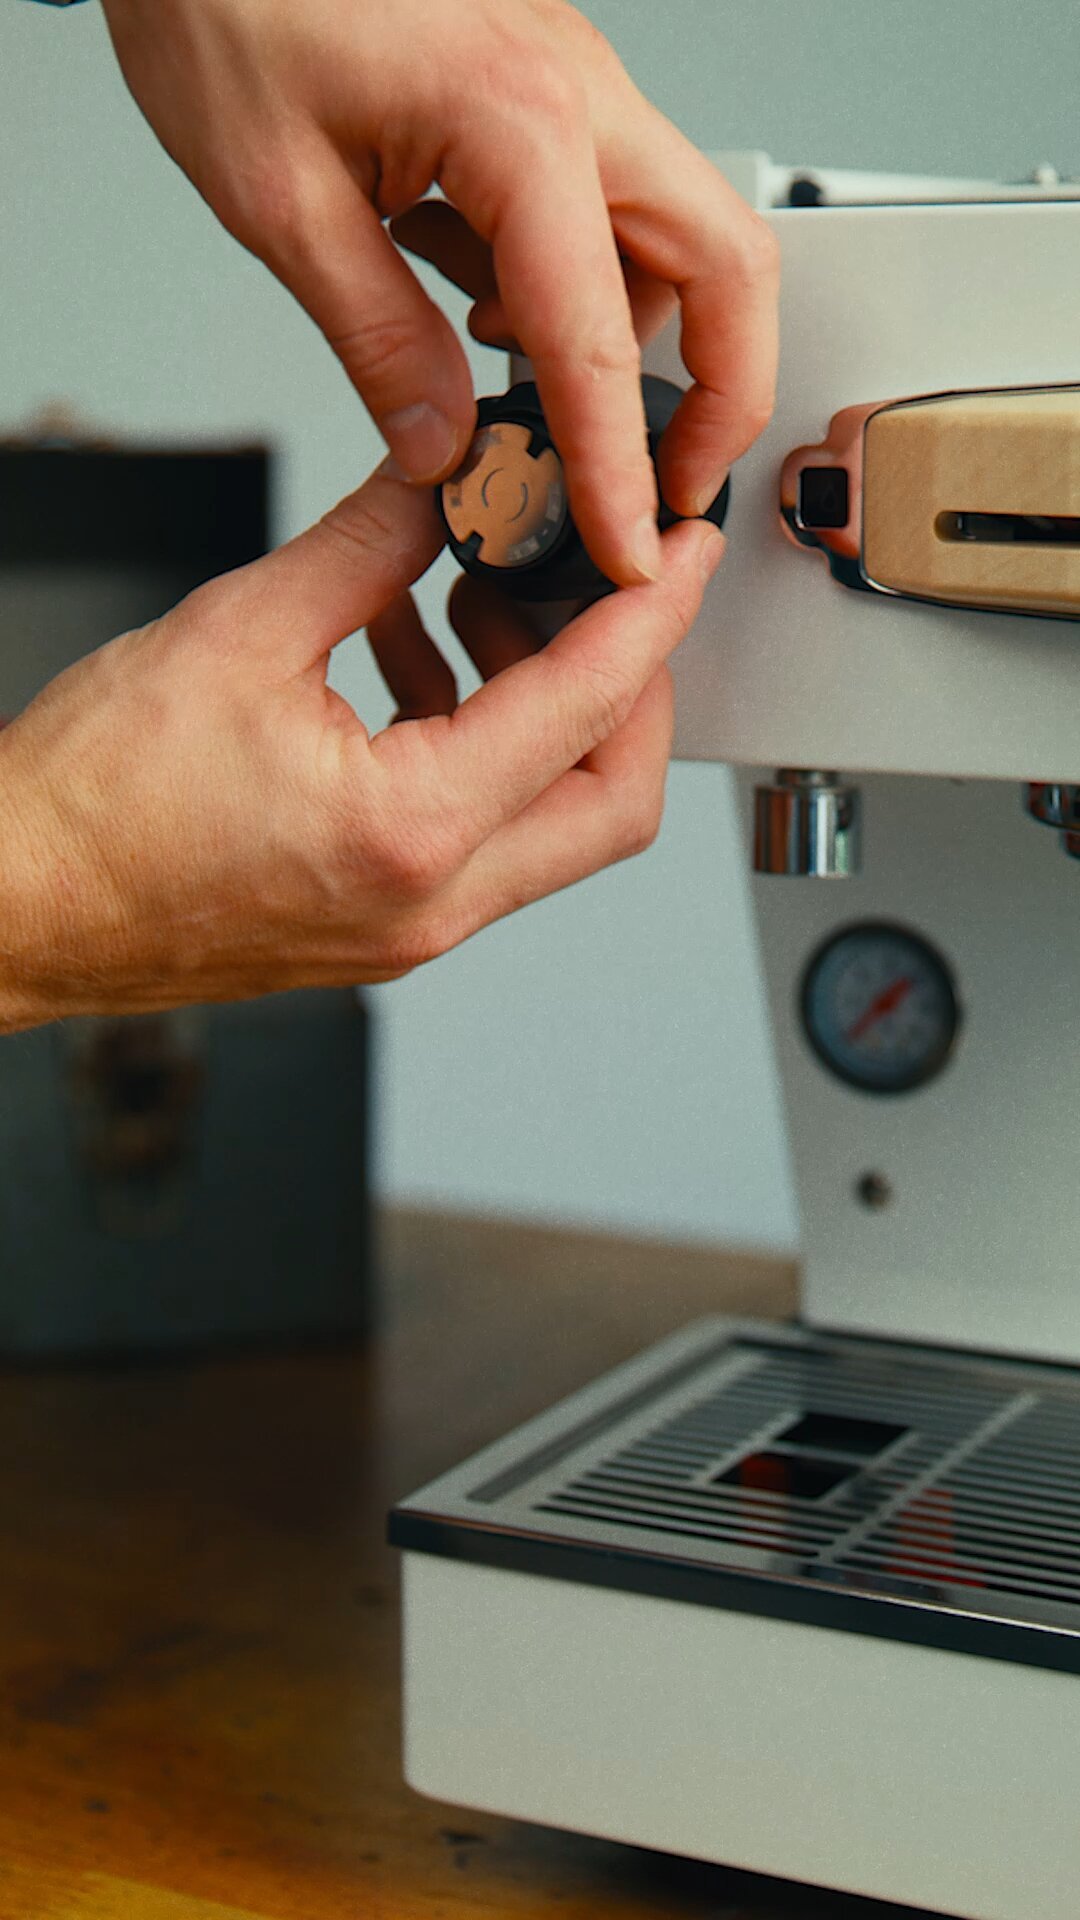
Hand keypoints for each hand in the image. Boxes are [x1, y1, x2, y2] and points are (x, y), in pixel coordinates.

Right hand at [0, 466, 723, 1033]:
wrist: (16, 907)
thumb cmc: (92, 807)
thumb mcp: (237, 635)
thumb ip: (365, 549)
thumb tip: (440, 482)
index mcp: (410, 831)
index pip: (586, 709)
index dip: (650, 615)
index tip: (683, 554)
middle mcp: (431, 903)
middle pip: (612, 802)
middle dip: (628, 686)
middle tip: (595, 589)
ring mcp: (411, 929)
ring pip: (554, 828)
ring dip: (549, 714)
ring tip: (478, 605)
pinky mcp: (382, 926)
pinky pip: (483, 840)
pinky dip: (484, 749)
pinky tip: (418, 662)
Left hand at [99, 0, 777, 586]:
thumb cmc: (226, 0)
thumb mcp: (281, 201)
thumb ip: (379, 339)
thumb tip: (444, 448)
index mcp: (519, 121)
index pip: (602, 341)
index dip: (620, 468)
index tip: (629, 547)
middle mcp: (578, 95)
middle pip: (728, 267)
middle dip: (720, 396)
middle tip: (665, 488)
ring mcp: (574, 87)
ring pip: (681, 240)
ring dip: (637, 339)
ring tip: (535, 400)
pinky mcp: (546, 92)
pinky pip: (609, 212)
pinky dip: (577, 288)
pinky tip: (488, 314)